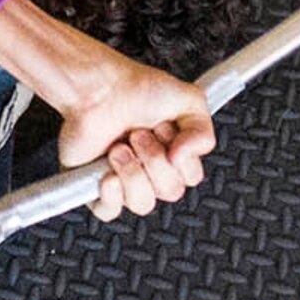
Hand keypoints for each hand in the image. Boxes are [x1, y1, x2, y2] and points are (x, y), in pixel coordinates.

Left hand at [54, 55, 215, 221]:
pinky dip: (110, 195)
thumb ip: (204, 133)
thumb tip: (186, 159)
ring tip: (118, 148)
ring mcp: (124, 179)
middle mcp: (150, 169)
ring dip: (132, 173)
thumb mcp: (189, 100)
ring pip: (142, 204)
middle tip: (138, 135)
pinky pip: (108, 212)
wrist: (95, 88)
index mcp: (174, 153)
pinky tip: (107, 173)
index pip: (190, 178)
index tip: (166, 131)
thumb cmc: (134, 87)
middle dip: (154, 161)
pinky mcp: (95, 186)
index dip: (181, 159)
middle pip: (169, 192)